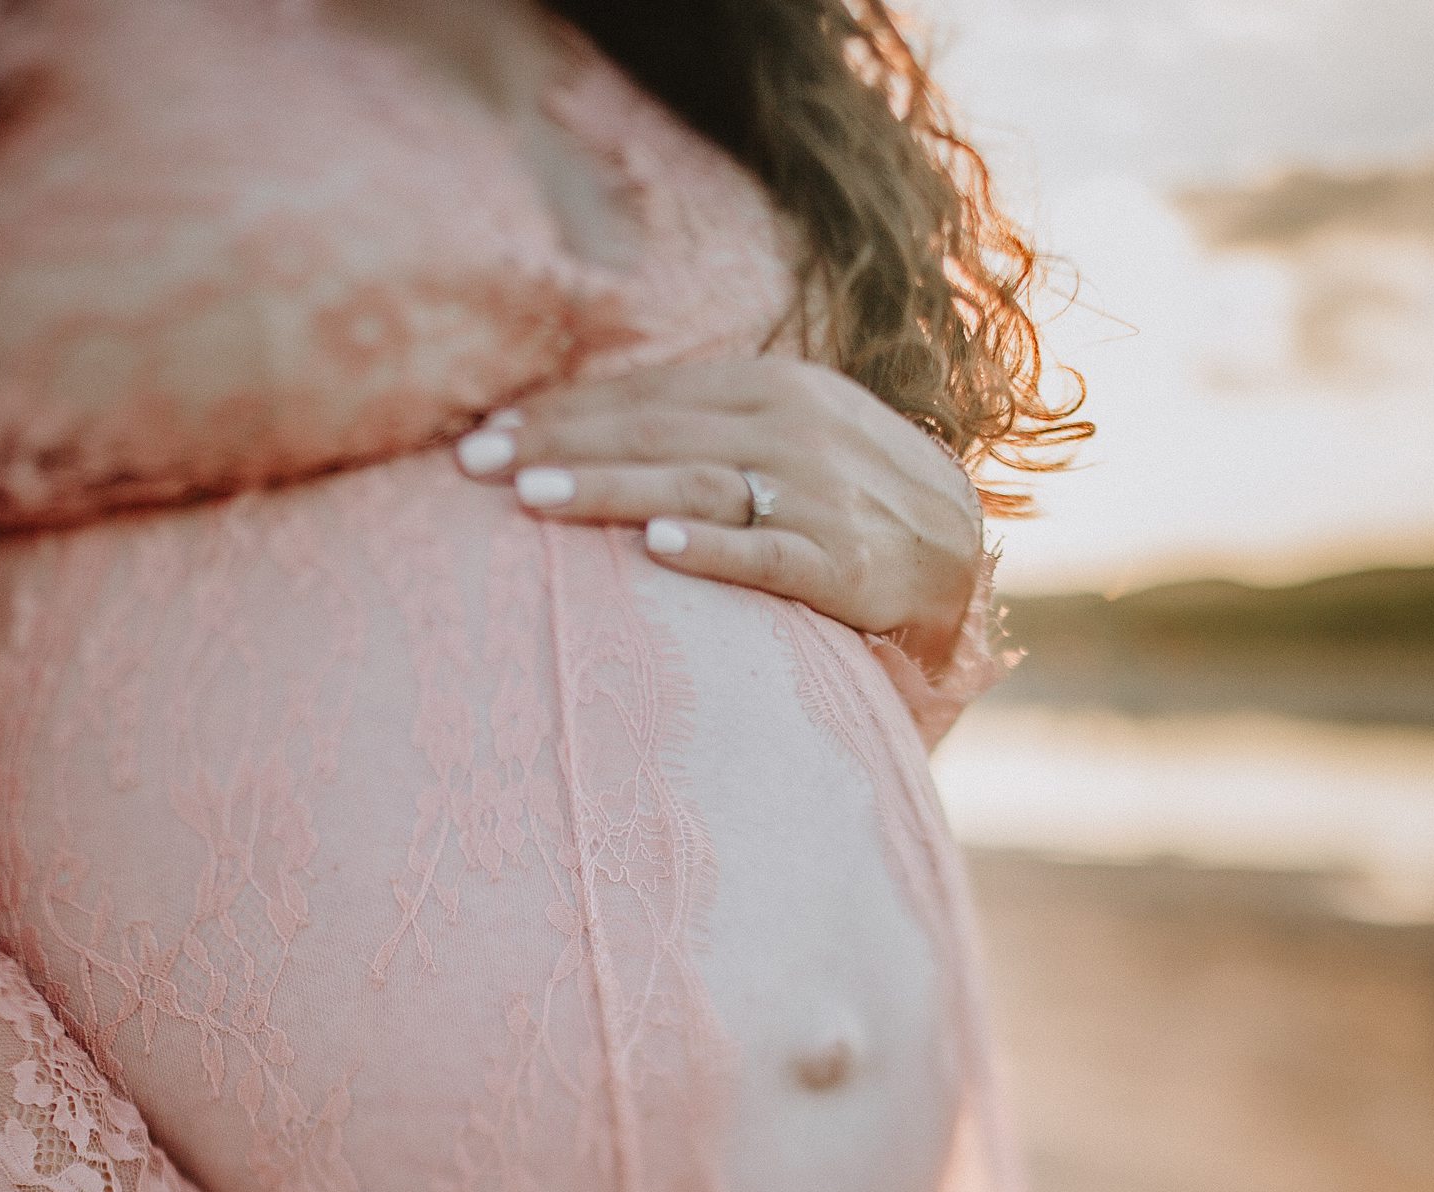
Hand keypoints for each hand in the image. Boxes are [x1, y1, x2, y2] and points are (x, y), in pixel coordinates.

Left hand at [454, 356, 985, 677]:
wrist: (958, 547)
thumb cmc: (844, 492)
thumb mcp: (781, 434)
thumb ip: (699, 426)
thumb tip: (582, 429)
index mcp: (771, 387)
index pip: (646, 395)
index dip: (561, 413)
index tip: (482, 435)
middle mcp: (794, 428)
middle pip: (656, 434)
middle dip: (560, 447)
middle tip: (474, 466)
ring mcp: (821, 493)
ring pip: (696, 484)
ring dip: (610, 489)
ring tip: (534, 499)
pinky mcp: (847, 562)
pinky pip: (770, 552)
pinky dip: (714, 549)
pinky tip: (657, 549)